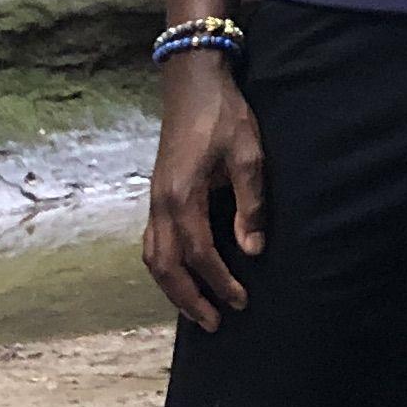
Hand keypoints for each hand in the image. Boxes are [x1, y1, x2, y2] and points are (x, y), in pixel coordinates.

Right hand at [143, 58, 268, 332]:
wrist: (192, 84)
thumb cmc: (224, 116)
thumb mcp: (248, 155)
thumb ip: (250, 204)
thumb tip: (253, 249)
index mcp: (182, 196)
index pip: (199, 253)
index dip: (219, 281)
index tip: (241, 301)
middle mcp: (160, 204)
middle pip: (166, 266)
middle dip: (189, 298)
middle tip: (215, 323)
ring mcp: (154, 200)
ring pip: (153, 258)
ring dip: (172, 288)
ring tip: (197, 310)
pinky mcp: (157, 196)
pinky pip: (153, 243)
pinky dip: (164, 268)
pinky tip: (181, 277)